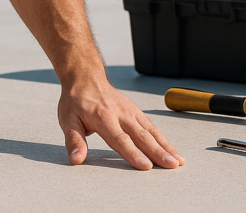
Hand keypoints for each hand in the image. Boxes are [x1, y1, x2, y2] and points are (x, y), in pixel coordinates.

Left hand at [58, 79, 184, 170]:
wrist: (86, 77)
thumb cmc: (76, 101)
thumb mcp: (67, 119)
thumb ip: (74, 140)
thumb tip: (76, 159)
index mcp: (103, 118)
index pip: (119, 139)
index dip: (133, 153)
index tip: (146, 166)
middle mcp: (120, 114)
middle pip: (141, 136)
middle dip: (158, 152)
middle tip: (172, 166)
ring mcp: (130, 111)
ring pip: (151, 131)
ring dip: (166, 146)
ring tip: (178, 161)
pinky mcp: (136, 111)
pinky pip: (152, 126)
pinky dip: (163, 139)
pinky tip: (172, 150)